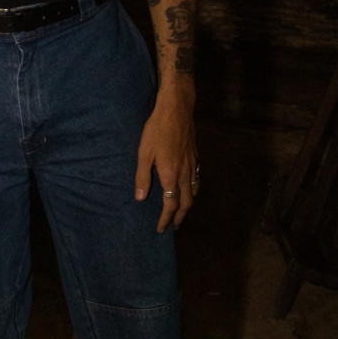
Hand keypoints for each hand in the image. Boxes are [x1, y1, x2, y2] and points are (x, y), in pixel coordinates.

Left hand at [134, 78, 198, 231]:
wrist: (177, 109)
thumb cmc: (157, 129)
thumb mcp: (144, 152)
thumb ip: (142, 176)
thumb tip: (140, 198)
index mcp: (171, 175)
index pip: (171, 205)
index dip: (166, 219)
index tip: (161, 229)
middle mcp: (185, 174)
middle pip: (186, 202)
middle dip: (180, 217)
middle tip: (173, 226)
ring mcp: (193, 165)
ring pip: (194, 192)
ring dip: (188, 205)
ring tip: (181, 211)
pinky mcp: (196, 156)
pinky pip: (197, 180)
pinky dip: (193, 191)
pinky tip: (188, 188)